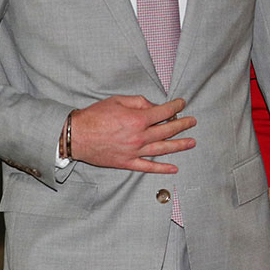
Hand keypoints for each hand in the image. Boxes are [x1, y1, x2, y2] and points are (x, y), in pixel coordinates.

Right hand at [69, 95, 195, 171]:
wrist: (76, 136)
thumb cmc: (95, 116)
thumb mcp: (118, 101)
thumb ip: (139, 102)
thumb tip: (154, 107)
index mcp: (137, 119)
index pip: (164, 112)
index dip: (176, 107)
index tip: (182, 104)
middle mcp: (139, 136)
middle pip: (167, 130)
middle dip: (182, 125)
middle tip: (192, 122)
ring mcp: (134, 151)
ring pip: (163, 149)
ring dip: (179, 145)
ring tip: (192, 142)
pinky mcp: (127, 163)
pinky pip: (148, 167)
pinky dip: (162, 168)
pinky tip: (174, 168)